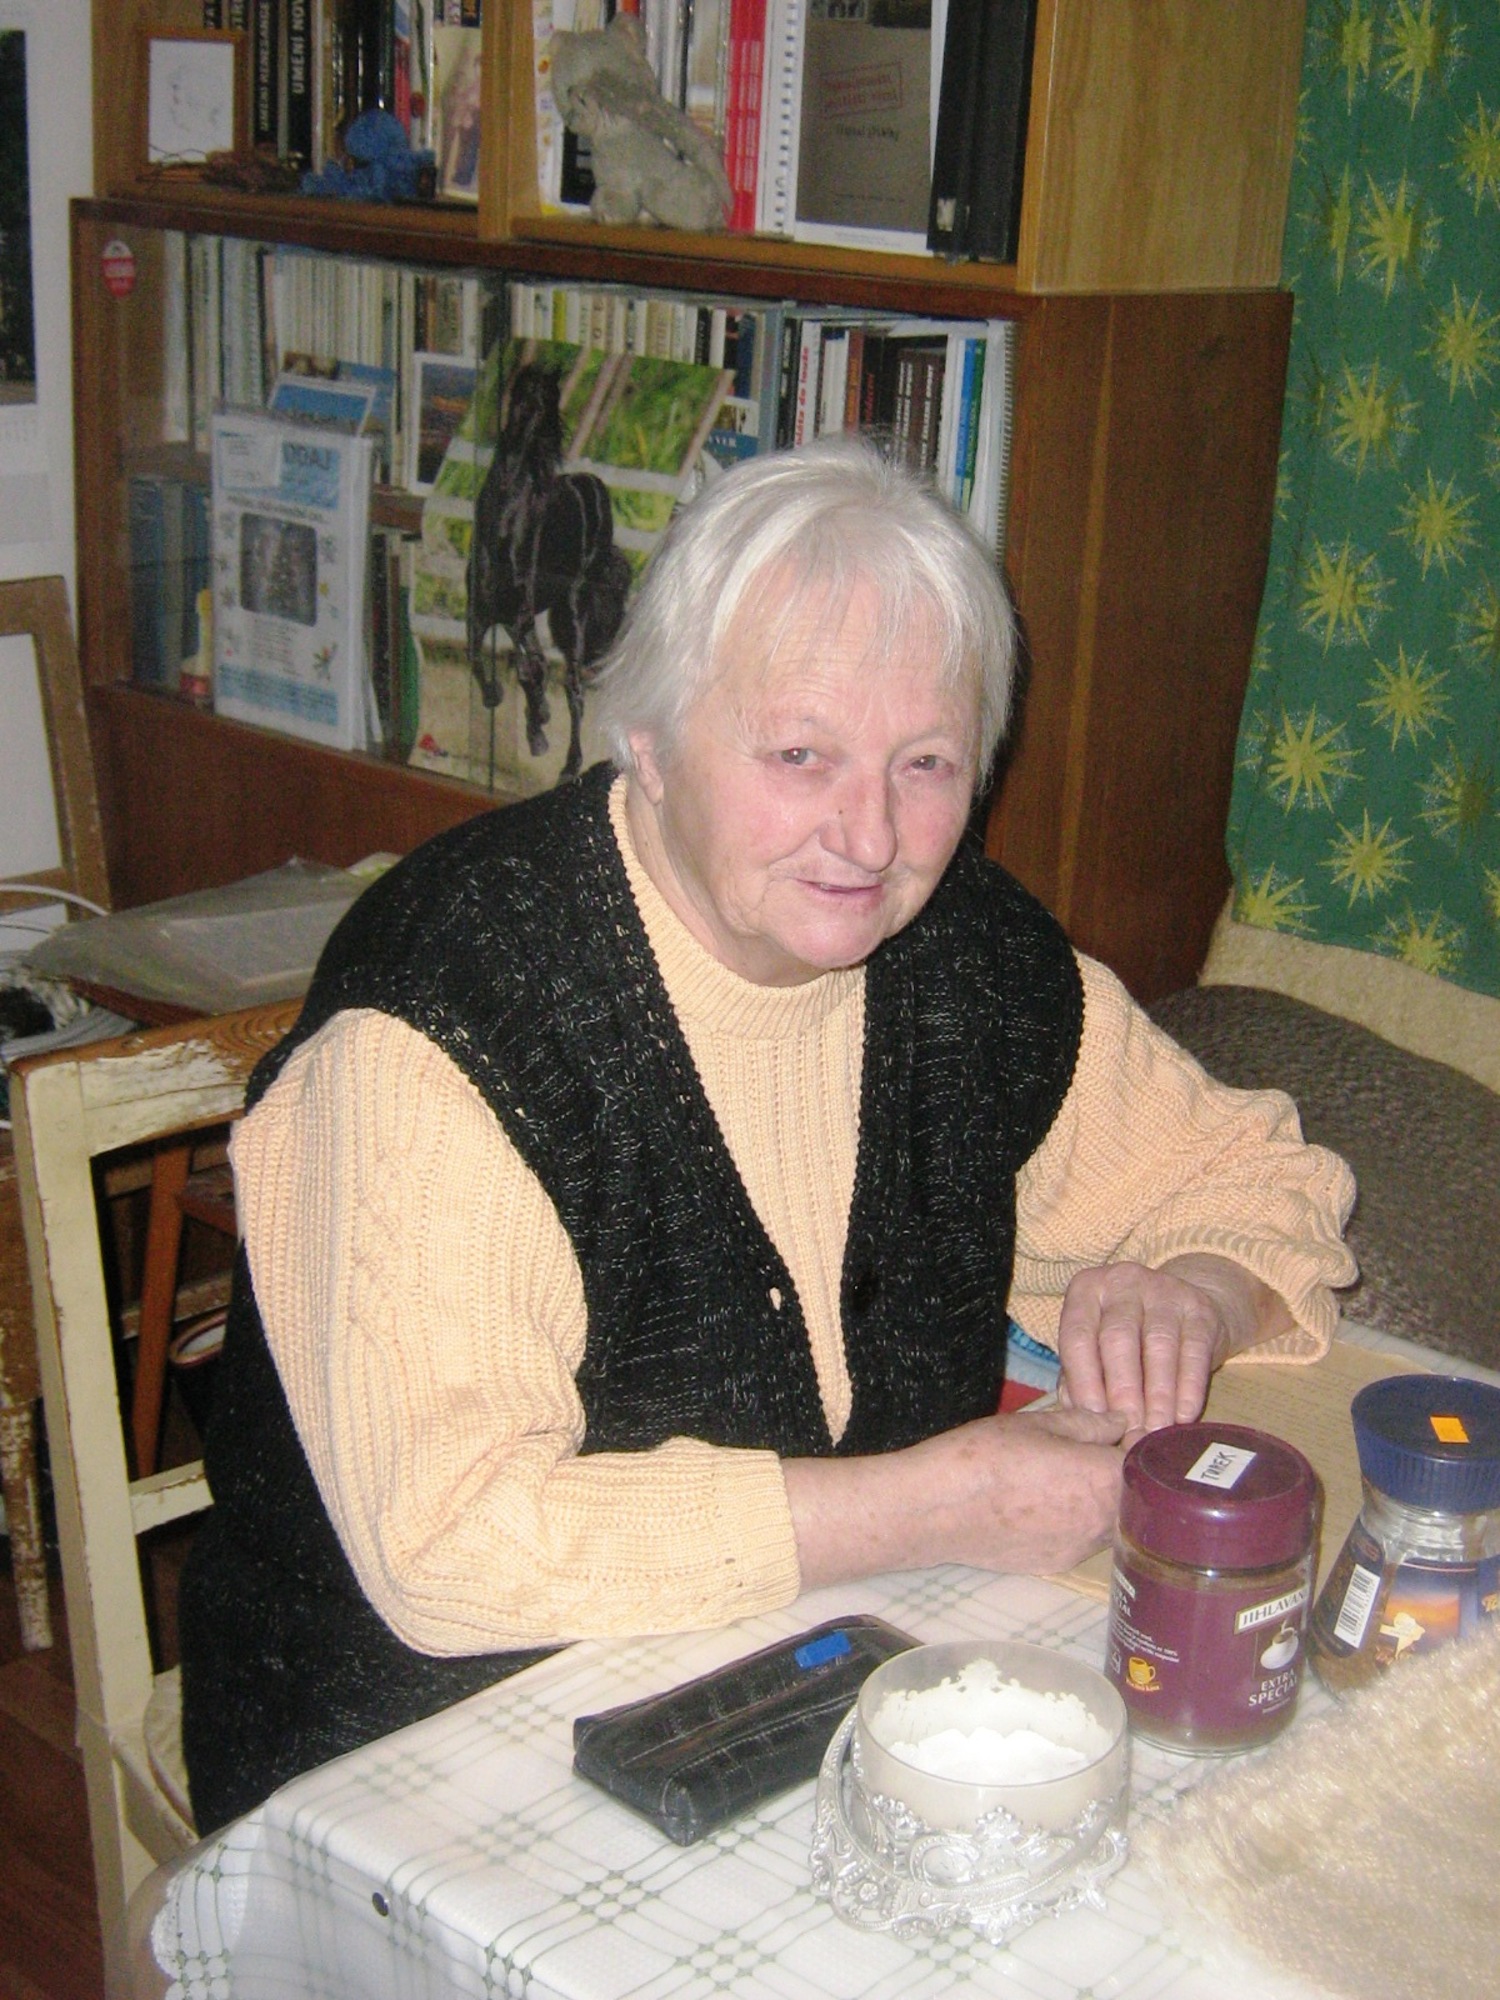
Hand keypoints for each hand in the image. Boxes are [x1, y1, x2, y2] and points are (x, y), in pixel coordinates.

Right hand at [784, 1403, 1127, 1586]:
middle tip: (1104, 1448)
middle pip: (1138, 1499)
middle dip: (1126, 1474)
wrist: (935, 1510)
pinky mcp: (1056, 1565)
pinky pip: (1083, 1539)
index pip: (1150, 1465)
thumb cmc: (985, 1456)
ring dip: (1104, 1499)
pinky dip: (1078, 1520)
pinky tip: (1048, 1501)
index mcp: (1104, 1481)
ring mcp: (1079, 1550)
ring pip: (1112, 1521)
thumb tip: (1120, 1421)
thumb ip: (1088, 1422)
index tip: (1134, 1430)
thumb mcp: (1039, 1423)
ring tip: (1073, 1474)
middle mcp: (1102, 1524)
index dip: (1146, 1444)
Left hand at [1056, 1253, 1290, 1444]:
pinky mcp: (1199, 1307)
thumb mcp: (1097, 1349)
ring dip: (1157, 1394)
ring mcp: (1163, 1289)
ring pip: (1158, 1345)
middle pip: (1118, 1339)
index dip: (1084, 1381)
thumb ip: (1080, 1380)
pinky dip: (1189, 1387)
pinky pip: (1194, 1350)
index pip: (1077, 1337)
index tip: (1094, 1420)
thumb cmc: (1128, 1339)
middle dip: (1122, 1390)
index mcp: (1085, 1290)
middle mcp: (1122, 1281)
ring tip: (1155, 1430)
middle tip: (1128, 1430)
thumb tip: (1082, 1418)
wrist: (1184, 1311)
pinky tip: (1184, 1415)